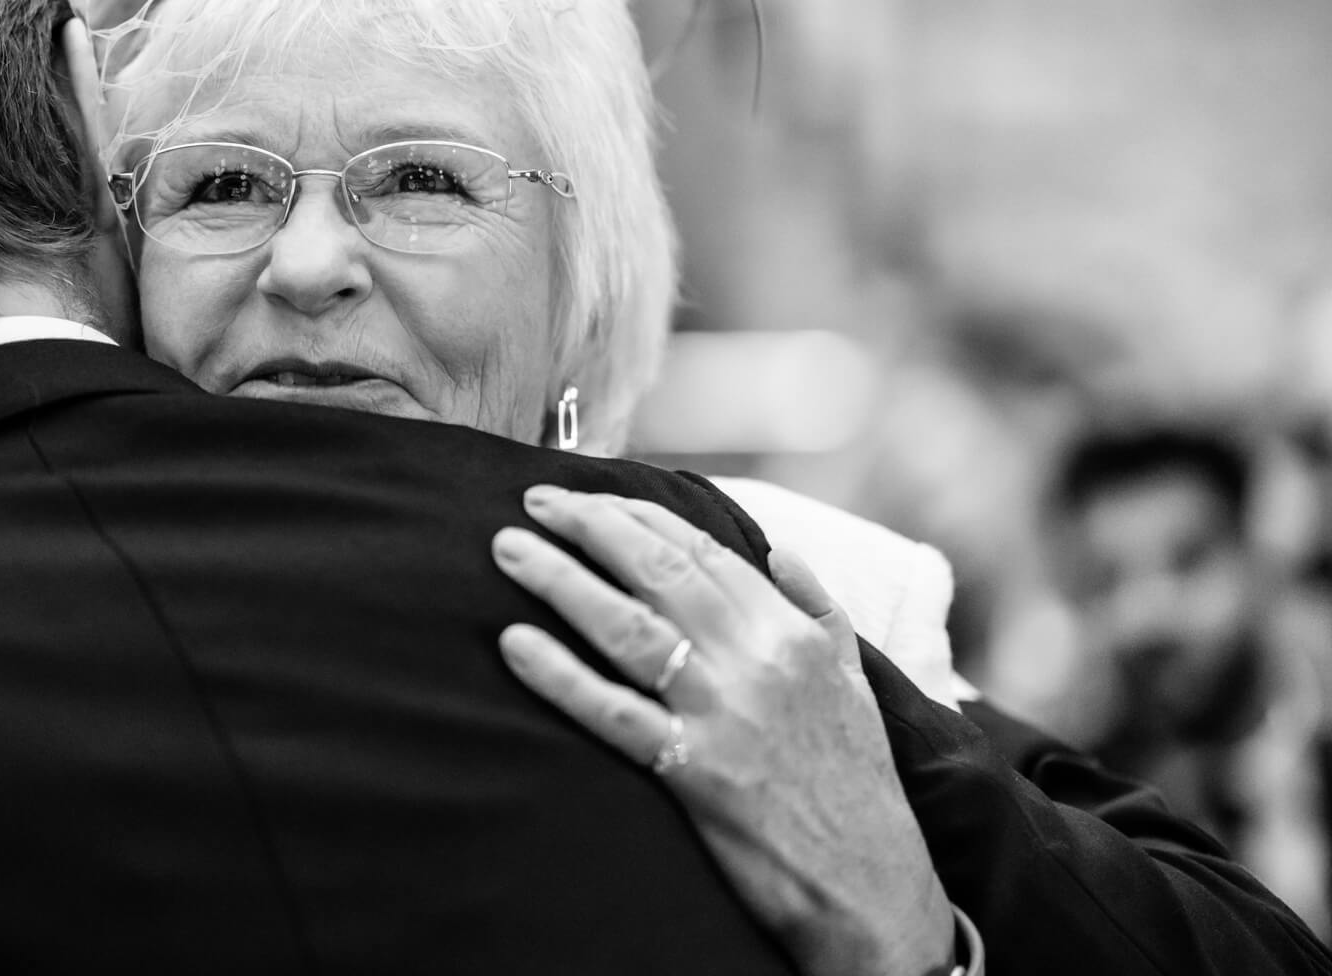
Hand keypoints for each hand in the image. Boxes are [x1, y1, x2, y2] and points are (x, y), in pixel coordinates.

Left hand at [492, 485, 953, 975]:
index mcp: (792, 632)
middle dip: (590, 526)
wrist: (872, 883)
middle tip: (536, 501)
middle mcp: (757, 660)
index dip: (637, 516)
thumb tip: (779, 550)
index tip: (588, 497)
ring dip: (562, 581)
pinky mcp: (695, 771)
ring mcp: (723, 714)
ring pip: (628, 627)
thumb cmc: (856, 780)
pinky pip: (613, 713)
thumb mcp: (855, 680)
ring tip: (509, 550)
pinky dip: (560, 676)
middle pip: (658, 571)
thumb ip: (819, 607)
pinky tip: (515, 644)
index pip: (703, 551)